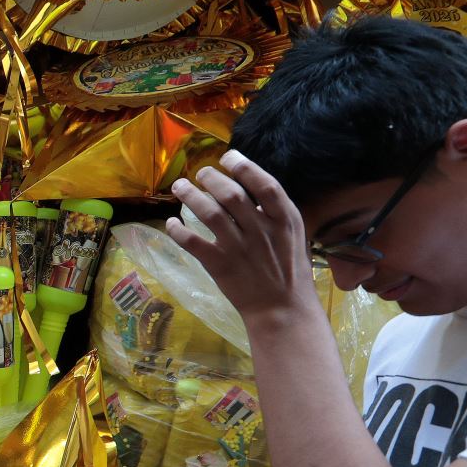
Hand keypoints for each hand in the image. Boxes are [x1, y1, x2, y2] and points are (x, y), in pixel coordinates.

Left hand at [166, 150, 316, 322]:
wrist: (283, 309)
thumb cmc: (289, 270)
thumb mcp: (294, 235)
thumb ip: (275, 213)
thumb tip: (251, 189)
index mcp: (285, 220)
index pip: (264, 184)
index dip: (244, 166)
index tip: (228, 156)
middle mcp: (262, 230)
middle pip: (231, 194)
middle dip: (212, 178)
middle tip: (201, 173)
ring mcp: (239, 248)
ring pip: (209, 213)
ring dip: (190, 196)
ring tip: (180, 187)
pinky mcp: (220, 265)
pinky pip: (192, 242)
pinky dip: (178, 230)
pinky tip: (172, 223)